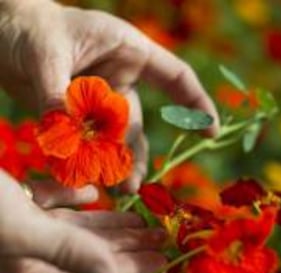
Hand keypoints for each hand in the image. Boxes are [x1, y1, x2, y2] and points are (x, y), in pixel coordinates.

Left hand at [0, 0, 219, 191]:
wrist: (0, 31)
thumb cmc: (27, 27)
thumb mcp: (46, 56)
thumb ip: (58, 96)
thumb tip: (66, 136)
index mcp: (128, 51)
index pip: (175, 76)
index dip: (197, 103)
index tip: (211, 132)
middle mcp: (120, 77)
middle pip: (137, 121)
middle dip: (135, 154)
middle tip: (130, 184)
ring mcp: (100, 97)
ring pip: (115, 137)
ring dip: (116, 163)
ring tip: (118, 190)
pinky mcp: (80, 113)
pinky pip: (91, 141)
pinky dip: (90, 159)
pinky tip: (88, 178)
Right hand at [0, 171, 165, 272]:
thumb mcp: (24, 231)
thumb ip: (69, 252)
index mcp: (37, 271)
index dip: (134, 267)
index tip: (164, 260)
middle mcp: (34, 255)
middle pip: (95, 252)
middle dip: (132, 245)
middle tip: (162, 236)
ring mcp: (26, 230)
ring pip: (79, 229)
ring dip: (112, 224)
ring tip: (141, 221)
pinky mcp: (17, 205)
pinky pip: (55, 204)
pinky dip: (74, 199)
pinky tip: (92, 194)